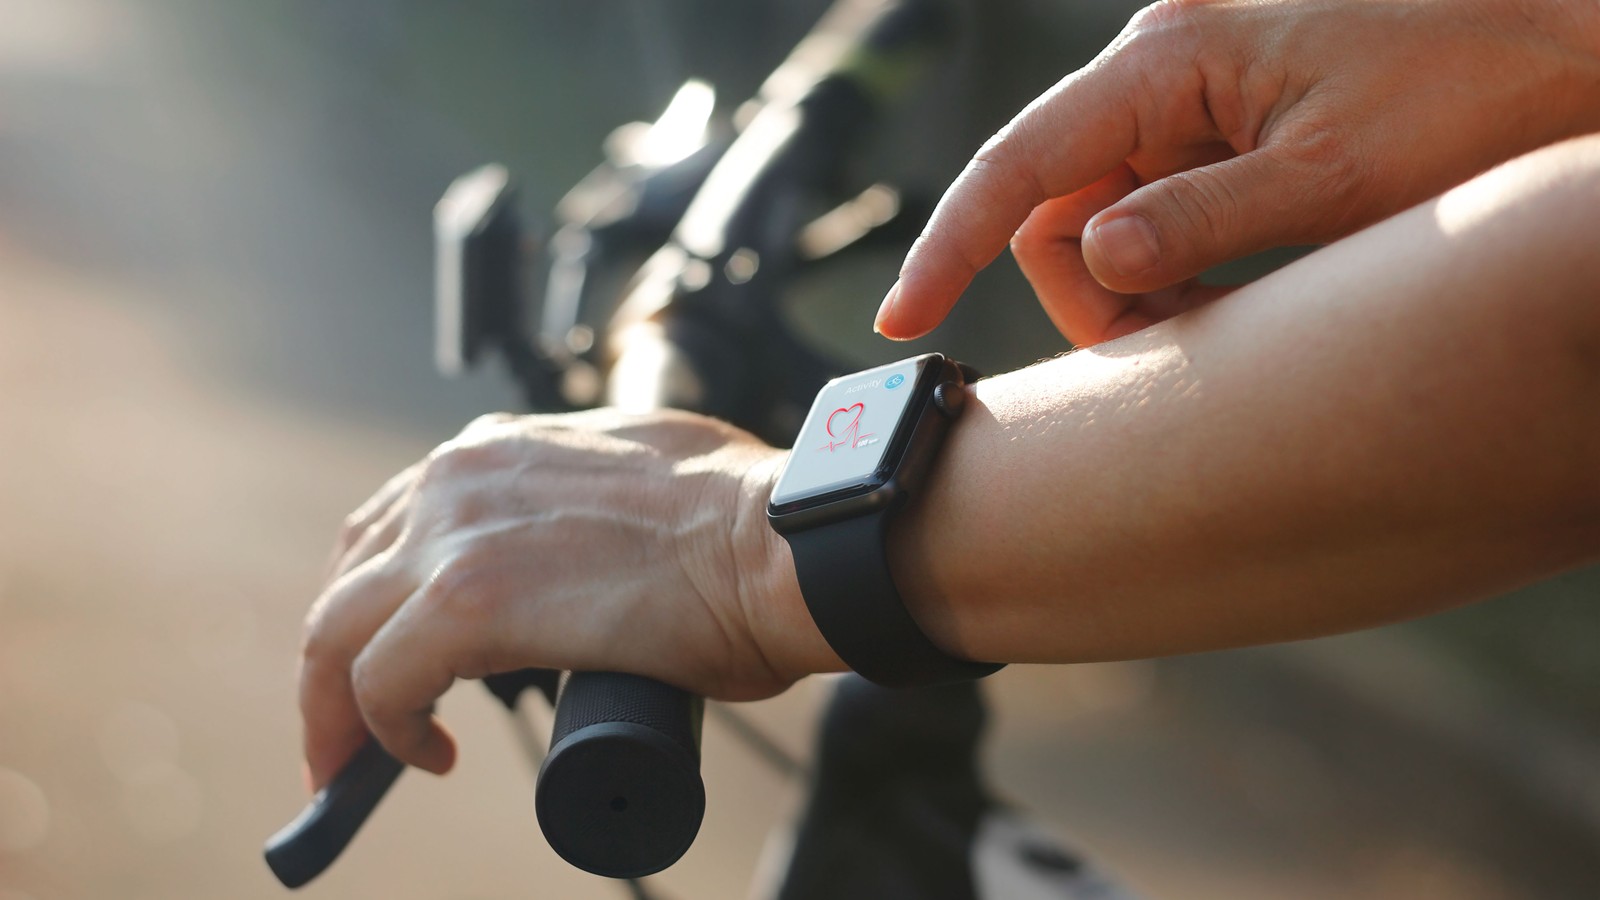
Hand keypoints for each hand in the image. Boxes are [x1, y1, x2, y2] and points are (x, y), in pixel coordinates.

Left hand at [297, 409, 821, 789]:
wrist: (781, 539)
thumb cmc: (744, 520)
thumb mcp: (640, 476)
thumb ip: (589, 503)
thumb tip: (597, 556)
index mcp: (499, 449)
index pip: (396, 522)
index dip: (379, 599)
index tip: (386, 652)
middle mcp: (459, 478)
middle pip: (349, 574)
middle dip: (339, 656)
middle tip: (353, 722)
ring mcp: (456, 536)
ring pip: (337, 631)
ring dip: (336, 706)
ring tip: (361, 760)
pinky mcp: (467, 601)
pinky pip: (378, 681)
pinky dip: (385, 731)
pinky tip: (426, 756)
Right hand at [876, 0, 1599, 344]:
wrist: (1567, 64)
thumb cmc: (1473, 100)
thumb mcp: (1336, 176)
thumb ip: (1202, 218)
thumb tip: (1093, 257)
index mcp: (1173, 56)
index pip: (1023, 162)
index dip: (950, 244)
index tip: (901, 320)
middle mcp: (1163, 69)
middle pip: (1052, 204)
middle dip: (1090, 290)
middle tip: (1170, 341)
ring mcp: (1189, 100)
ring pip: (1096, 220)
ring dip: (1135, 290)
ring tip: (1224, 313)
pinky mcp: (1218, 133)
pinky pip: (1148, 215)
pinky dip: (1170, 274)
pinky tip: (1233, 290)